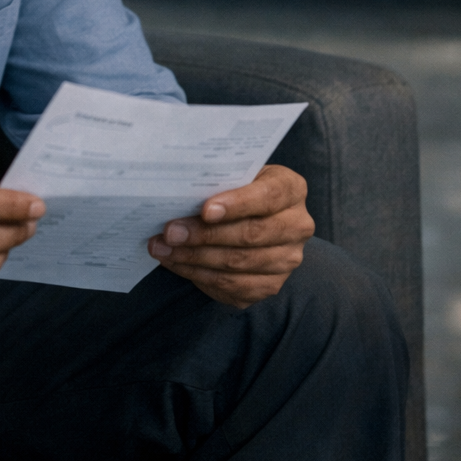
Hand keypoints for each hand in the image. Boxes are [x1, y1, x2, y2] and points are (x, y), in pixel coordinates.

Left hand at [148, 164, 313, 307]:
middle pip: (250, 235)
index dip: (237, 204)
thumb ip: (217, 181)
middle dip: (204, 235)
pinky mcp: (270, 285)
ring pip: (238, 264)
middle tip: (170, 232)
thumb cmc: (238, 187)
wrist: (254, 215)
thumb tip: (177, 195)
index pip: (268, 196)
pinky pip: (233, 287)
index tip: (205, 210)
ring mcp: (286, 260)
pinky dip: (199, 276)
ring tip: (163, 248)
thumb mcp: (235, 174)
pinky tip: (176, 264)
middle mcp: (297, 226)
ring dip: (194, 258)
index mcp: (292, 189)